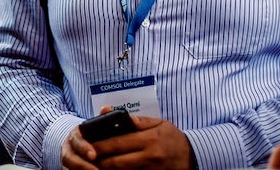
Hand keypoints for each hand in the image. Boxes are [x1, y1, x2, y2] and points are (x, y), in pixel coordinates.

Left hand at [62, 111, 192, 169]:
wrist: (193, 157)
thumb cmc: (173, 138)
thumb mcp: (159, 123)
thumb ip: (138, 121)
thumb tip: (118, 114)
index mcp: (149, 139)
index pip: (118, 143)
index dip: (100, 146)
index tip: (88, 145)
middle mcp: (149, 156)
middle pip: (116, 162)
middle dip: (99, 161)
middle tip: (86, 158)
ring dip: (107, 169)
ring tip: (95, 165)